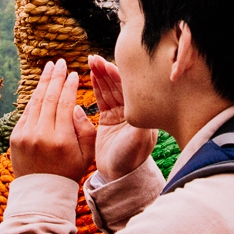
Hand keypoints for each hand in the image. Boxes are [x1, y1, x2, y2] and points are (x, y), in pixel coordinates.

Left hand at [9, 60, 96, 179]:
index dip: (69, 86)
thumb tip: (76, 107)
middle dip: (55, 78)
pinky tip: (40, 88)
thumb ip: (86, 130)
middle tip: (60, 62)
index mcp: (61, 139)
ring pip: (35, 102)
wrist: (41, 191)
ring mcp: (25, 135)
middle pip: (48, 98)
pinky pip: (26, 112)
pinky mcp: (15, 137)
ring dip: (42, 83)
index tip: (74, 74)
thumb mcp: (86, 154)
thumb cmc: (68, 172)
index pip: (65, 104)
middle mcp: (41, 135)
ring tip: (49, 68)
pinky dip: (33, 98)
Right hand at [88, 54, 158, 181]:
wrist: (118, 175)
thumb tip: (144, 105)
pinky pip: (101, 98)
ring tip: (90, 61)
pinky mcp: (108, 119)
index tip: (106, 63)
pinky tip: (90, 74)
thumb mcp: (138, 140)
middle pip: (118, 85)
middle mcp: (133, 110)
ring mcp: (120, 114)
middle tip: (94, 58)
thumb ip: (140, 122)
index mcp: (142, 112)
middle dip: (106, 70)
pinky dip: (96, 86)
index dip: (117, 75)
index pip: (129, 88)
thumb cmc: (131, 159)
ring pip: (108, 89)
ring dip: (100, 75)